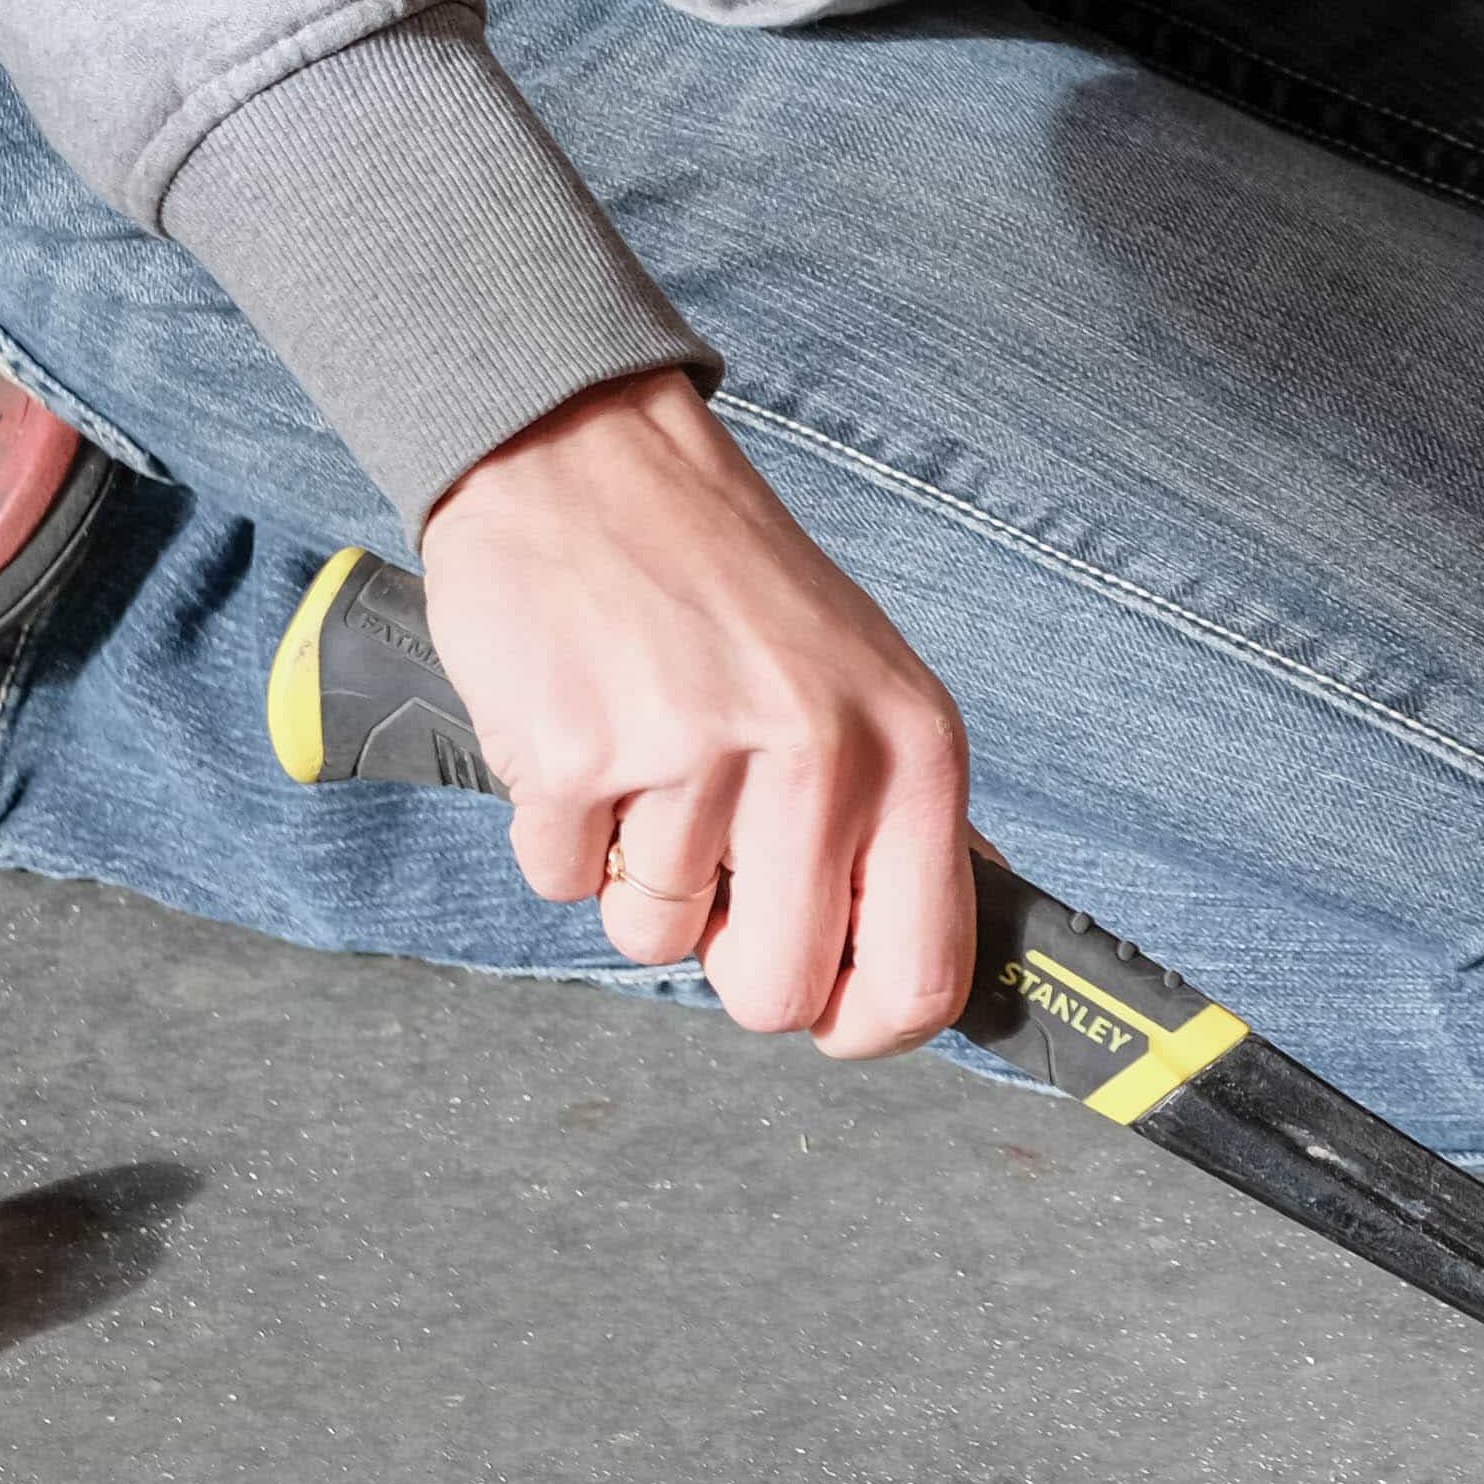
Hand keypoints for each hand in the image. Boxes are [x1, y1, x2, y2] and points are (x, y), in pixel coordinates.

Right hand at [419, 365, 977, 1055]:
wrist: (591, 458)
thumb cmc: (726, 581)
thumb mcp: (866, 682)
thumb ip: (897, 818)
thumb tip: (925, 955)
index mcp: (912, 748)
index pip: (924, 976)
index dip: (862, 1026)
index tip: (824, 1010)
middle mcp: (820, 754)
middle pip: (775, 991)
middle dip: (726, 956)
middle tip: (709, 860)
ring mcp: (693, 757)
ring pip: (652, 937)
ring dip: (634, 868)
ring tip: (646, 750)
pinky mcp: (574, 759)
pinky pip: (560, 880)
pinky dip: (559, 831)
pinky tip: (585, 729)